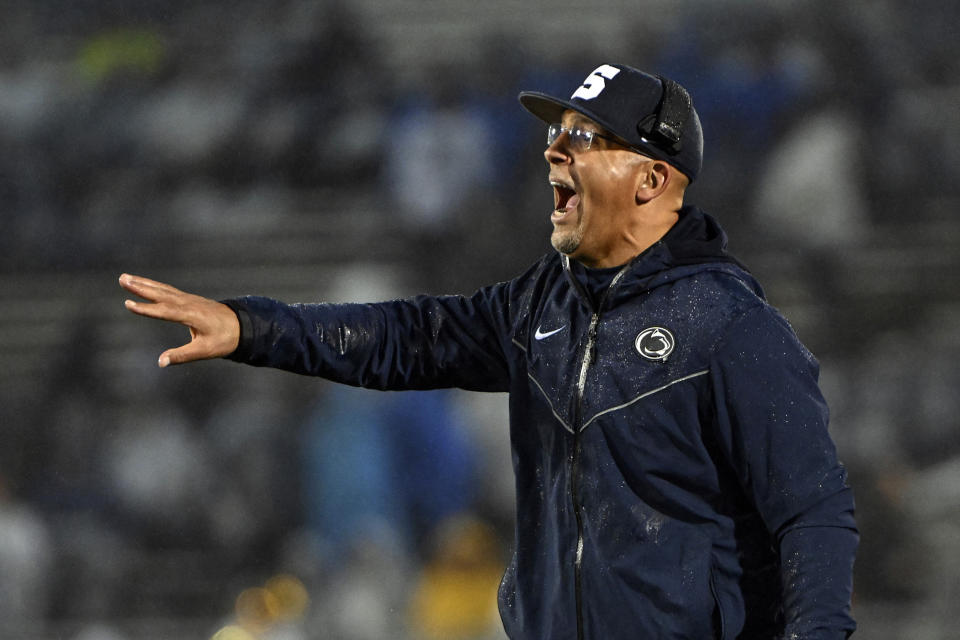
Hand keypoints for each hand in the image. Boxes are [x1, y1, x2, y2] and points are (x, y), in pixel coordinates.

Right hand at [119, 273, 239, 366]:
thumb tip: (161, 362)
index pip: (164, 311)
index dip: (146, 309)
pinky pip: (168, 291)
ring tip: (125, 277)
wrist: (242, 326)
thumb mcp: (204, 351)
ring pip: (163, 290)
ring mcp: (189, 299)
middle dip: (140, 287)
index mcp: (191, 315)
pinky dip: (154, 286)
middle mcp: (188, 304)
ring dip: (144, 283)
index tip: (128, 304)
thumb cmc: (224, 339)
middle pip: (161, 294)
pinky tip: (145, 283)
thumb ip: (182, 356)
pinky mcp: (189, 299)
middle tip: (122, 279)